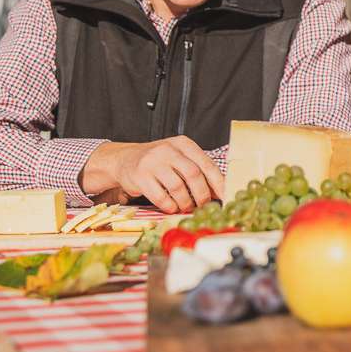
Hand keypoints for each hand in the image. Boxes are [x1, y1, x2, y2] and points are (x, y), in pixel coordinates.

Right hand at [81, 137, 224, 212]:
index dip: (218, 183)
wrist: (125, 160)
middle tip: (203, 205)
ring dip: (185, 202)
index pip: (206, 164)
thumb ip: (198, 171)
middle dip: (202, 194)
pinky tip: (172, 207)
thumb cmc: (159, 162)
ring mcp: (153, 162)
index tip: (225, 197)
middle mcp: (168, 149)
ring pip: (177, 187)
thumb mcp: (180, 159)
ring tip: (186, 207)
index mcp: (183, 144)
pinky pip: (160, 196)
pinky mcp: (140, 176)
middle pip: (194, 174)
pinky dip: (170, 206)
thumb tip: (220, 192)